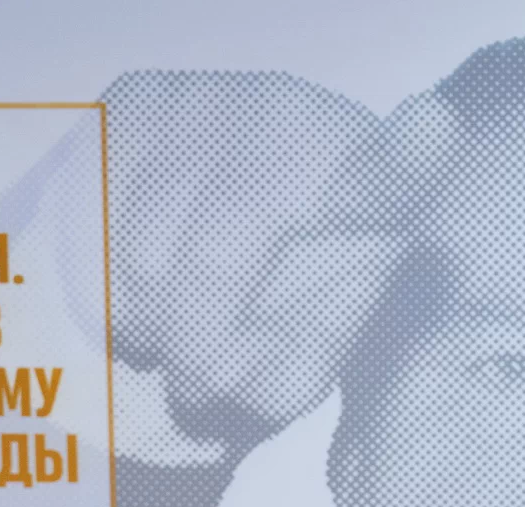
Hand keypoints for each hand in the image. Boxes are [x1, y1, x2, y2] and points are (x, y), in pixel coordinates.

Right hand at [106, 71, 406, 447]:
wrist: (216, 236)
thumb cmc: (279, 300)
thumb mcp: (302, 356)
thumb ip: (284, 381)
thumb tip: (229, 380)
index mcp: (365, 182)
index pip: (388, 176)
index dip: (409, 156)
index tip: (434, 131)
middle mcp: (292, 115)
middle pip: (218, 253)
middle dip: (193, 345)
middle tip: (193, 390)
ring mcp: (212, 98)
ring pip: (145, 248)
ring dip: (143, 324)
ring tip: (164, 341)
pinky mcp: (138, 100)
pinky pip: (90, 220)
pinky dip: (99, 281)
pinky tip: (132, 291)